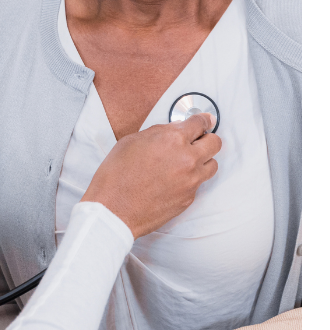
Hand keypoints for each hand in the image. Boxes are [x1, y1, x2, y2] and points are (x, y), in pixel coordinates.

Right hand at [81, 113, 220, 238]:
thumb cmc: (116, 174)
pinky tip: (173, 180)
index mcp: (173, 139)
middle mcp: (187, 159)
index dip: (203, 119)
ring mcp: (191, 180)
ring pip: (212, 165)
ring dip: (203, 160)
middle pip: (215, 143)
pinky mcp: (189, 198)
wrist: (114, 209)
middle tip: (198, 140)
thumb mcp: (132, 141)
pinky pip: (198, 184)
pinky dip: (190, 179)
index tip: (205, 120)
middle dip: (207, 138)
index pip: (200, 123)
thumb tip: (174, 130)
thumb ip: (158, 132)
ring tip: (187, 161)